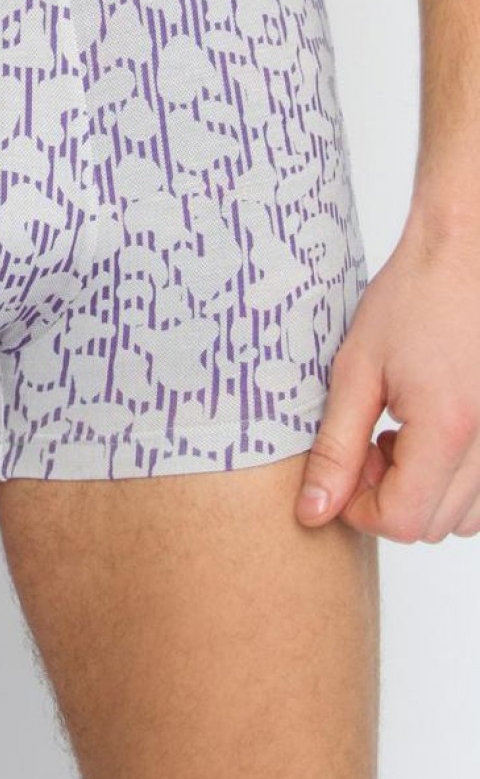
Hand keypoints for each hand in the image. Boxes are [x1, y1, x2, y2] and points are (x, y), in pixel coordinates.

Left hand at [295, 211, 479, 541]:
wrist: (466, 252)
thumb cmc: (414, 297)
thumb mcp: (356, 371)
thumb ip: (336, 448)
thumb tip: (313, 511)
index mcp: (448, 429)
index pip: (403, 522)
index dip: (359, 508)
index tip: (342, 469)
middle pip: (434, 526)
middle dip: (389, 499)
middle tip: (366, 445)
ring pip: (466, 516)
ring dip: (424, 492)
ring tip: (399, 434)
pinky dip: (456, 479)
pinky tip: (431, 432)